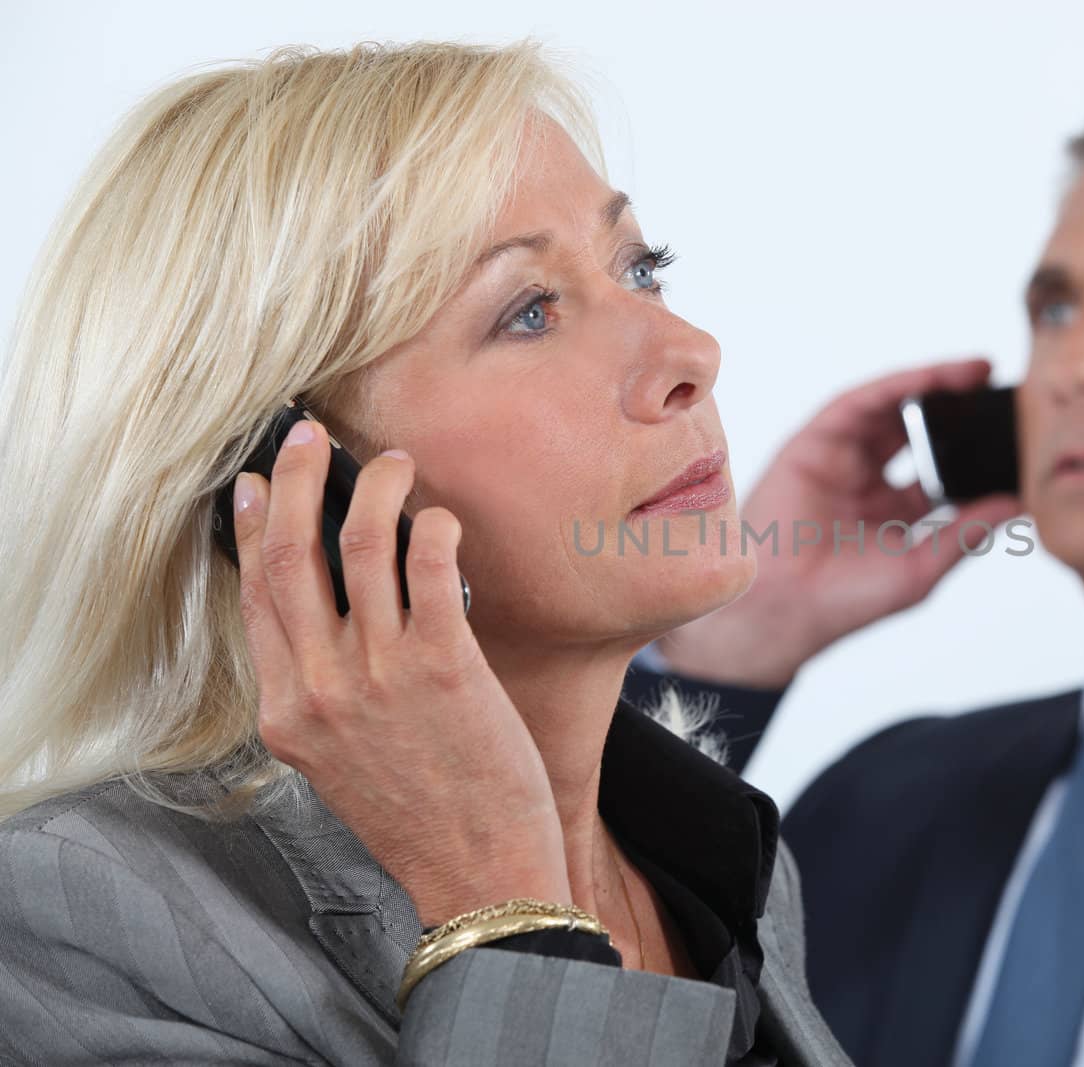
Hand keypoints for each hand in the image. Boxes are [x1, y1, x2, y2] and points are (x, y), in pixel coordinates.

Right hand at [231, 418, 568, 925]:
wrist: (479, 872)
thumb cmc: (421, 816)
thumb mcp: (339, 761)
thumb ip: (321, 693)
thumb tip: (328, 618)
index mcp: (287, 712)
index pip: (256, 596)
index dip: (255, 528)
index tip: (258, 483)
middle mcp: (322, 688)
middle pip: (291, 556)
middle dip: (298, 481)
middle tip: (311, 435)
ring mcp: (380, 675)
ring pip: (359, 547)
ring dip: (377, 489)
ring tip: (396, 462)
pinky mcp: (445, 665)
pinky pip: (429, 567)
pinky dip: (433, 528)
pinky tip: (442, 518)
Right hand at [656, 357, 1021, 687]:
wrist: (787, 607)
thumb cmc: (848, 599)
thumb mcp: (923, 565)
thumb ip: (967, 531)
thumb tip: (1018, 503)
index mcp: (896, 508)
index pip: (943, 465)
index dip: (977, 446)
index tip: (1018, 432)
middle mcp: (870, 477)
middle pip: (921, 428)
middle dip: (960, 406)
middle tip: (1002, 387)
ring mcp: (842, 458)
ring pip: (893, 407)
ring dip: (934, 384)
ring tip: (976, 371)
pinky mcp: (815, 442)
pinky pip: (860, 403)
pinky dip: (895, 387)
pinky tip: (930, 378)